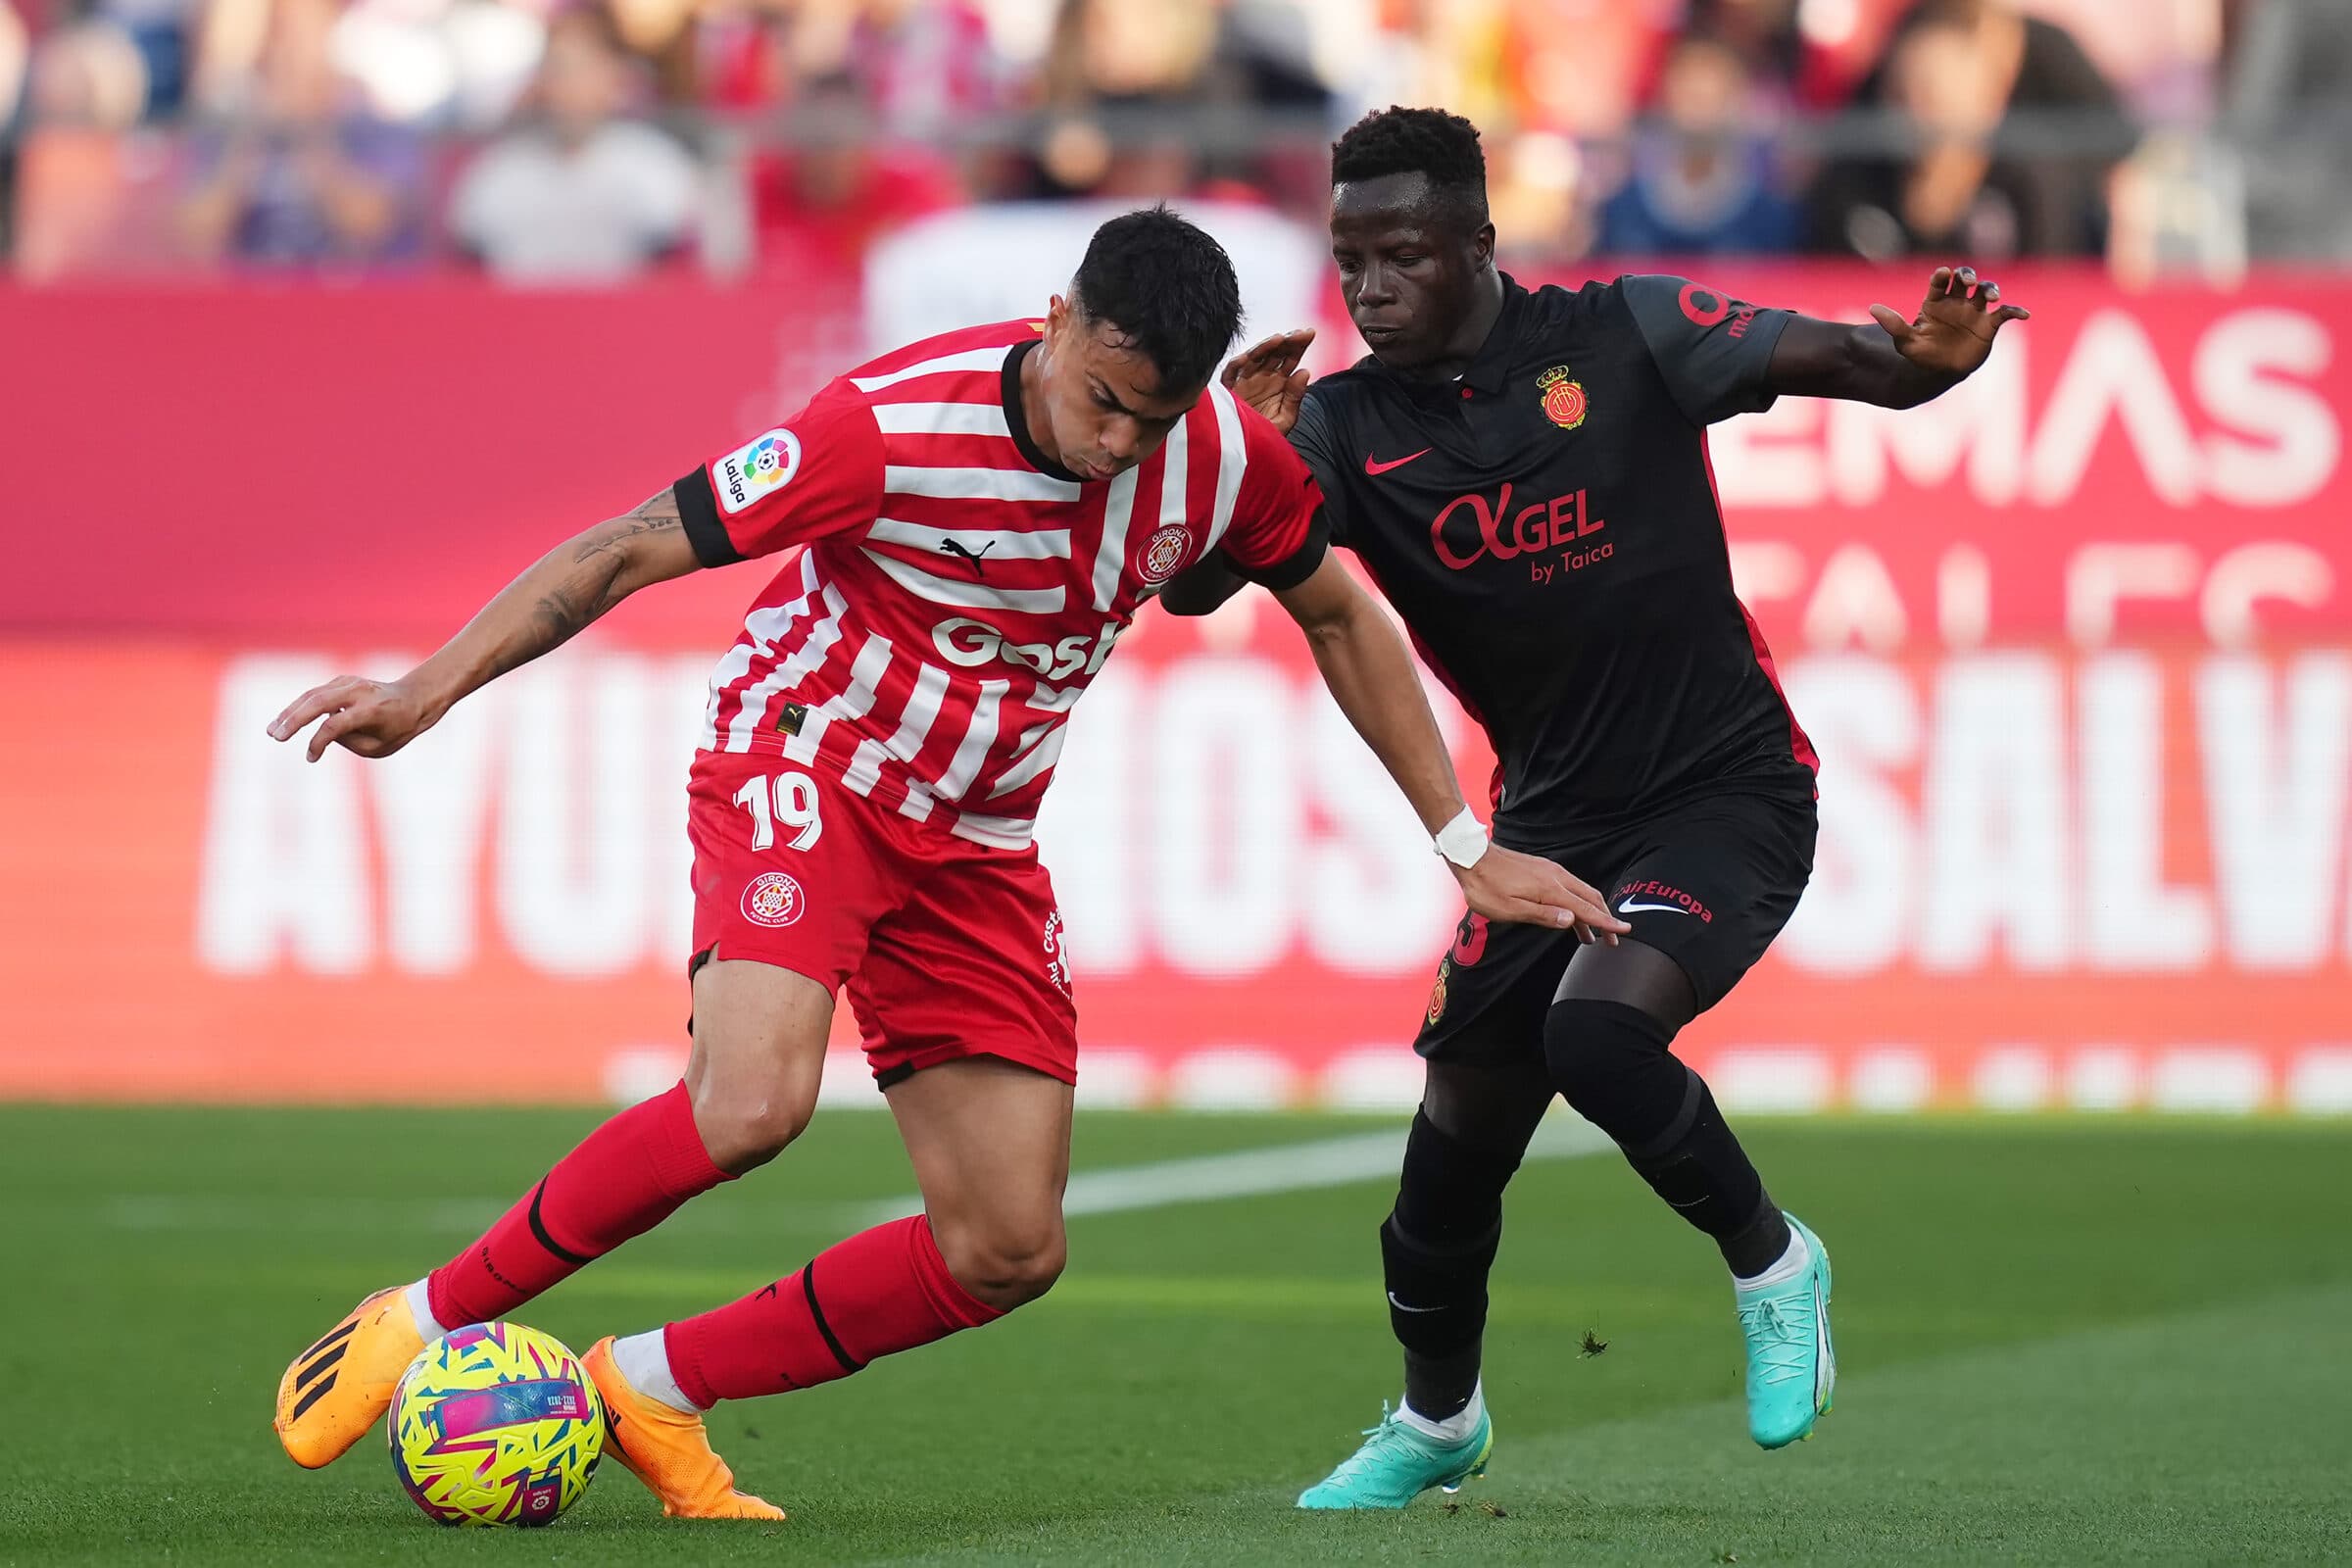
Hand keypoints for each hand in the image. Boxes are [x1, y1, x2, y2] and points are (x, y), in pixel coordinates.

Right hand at [267, 675, 438, 761]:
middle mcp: (360, 692)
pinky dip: (299, 707)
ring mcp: (349, 683)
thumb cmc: (397, 729)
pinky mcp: (341, 681)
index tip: (311, 758)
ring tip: (272, 731)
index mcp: (373, 710)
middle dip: (294, 720)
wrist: (414, 699)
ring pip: (313, 695)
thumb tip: (323, 732)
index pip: (337, 724)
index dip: (320, 741)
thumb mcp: (378, 746)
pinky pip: (316, 694)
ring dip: (290, 712)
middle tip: (275, 736)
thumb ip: (349, 741)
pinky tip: (285, 721)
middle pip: (319, 703)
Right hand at [1219, 328, 1315, 432]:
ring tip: (1279, 339)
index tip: (1309, 333)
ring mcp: (1245, 380)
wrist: (1245, 454)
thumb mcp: (1285, 419)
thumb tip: (1304, 372)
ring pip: (1255, 357)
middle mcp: (1262, 377)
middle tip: (1298, 334)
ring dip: (1266, 347)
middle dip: (1286, 341)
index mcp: (1279, 382)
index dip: (1299, 344)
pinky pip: (1231, 373)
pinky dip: (1237, 364)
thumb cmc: (1266, 438)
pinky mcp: (1229, 389)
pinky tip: (1249, 357)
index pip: (1290, 358)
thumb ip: (1295, 397)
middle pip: (1274, 353)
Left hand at [1453, 846, 1630, 940]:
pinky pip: (1569, 887)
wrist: (1470, 856)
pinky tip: (1570, 915)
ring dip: (1590, 912)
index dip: (1607, 923)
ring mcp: (1550, 870)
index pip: (1586, 909)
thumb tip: (1572, 921)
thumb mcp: (1510, 909)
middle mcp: (1556, 876)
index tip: (1624, 932)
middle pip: (1590, 898)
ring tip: (1591, 936)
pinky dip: (1577, 903)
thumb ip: (1542, 916)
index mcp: (1550, 889)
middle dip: (1605, 918)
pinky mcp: (1542, 869)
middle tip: (1613, 939)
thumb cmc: (1486, 887)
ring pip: (1580, 892)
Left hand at [1869, 265, 2028, 380]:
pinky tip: (2023, 314)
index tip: (1943, 274)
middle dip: (1968, 276)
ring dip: (1991, 290)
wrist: (1940, 372)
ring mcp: (1974, 312)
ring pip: (1986, 291)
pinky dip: (2015, 311)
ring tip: (1993, 297)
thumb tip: (1873, 308)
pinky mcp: (1989, 325)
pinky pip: (2005, 314)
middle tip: (1967, 281)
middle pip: (1966, 280)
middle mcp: (1957, 302)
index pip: (1941, 282)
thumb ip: (1893, 324)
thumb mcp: (1905, 342)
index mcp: (1936, 302)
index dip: (1943, 276)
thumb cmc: (1922, 354)